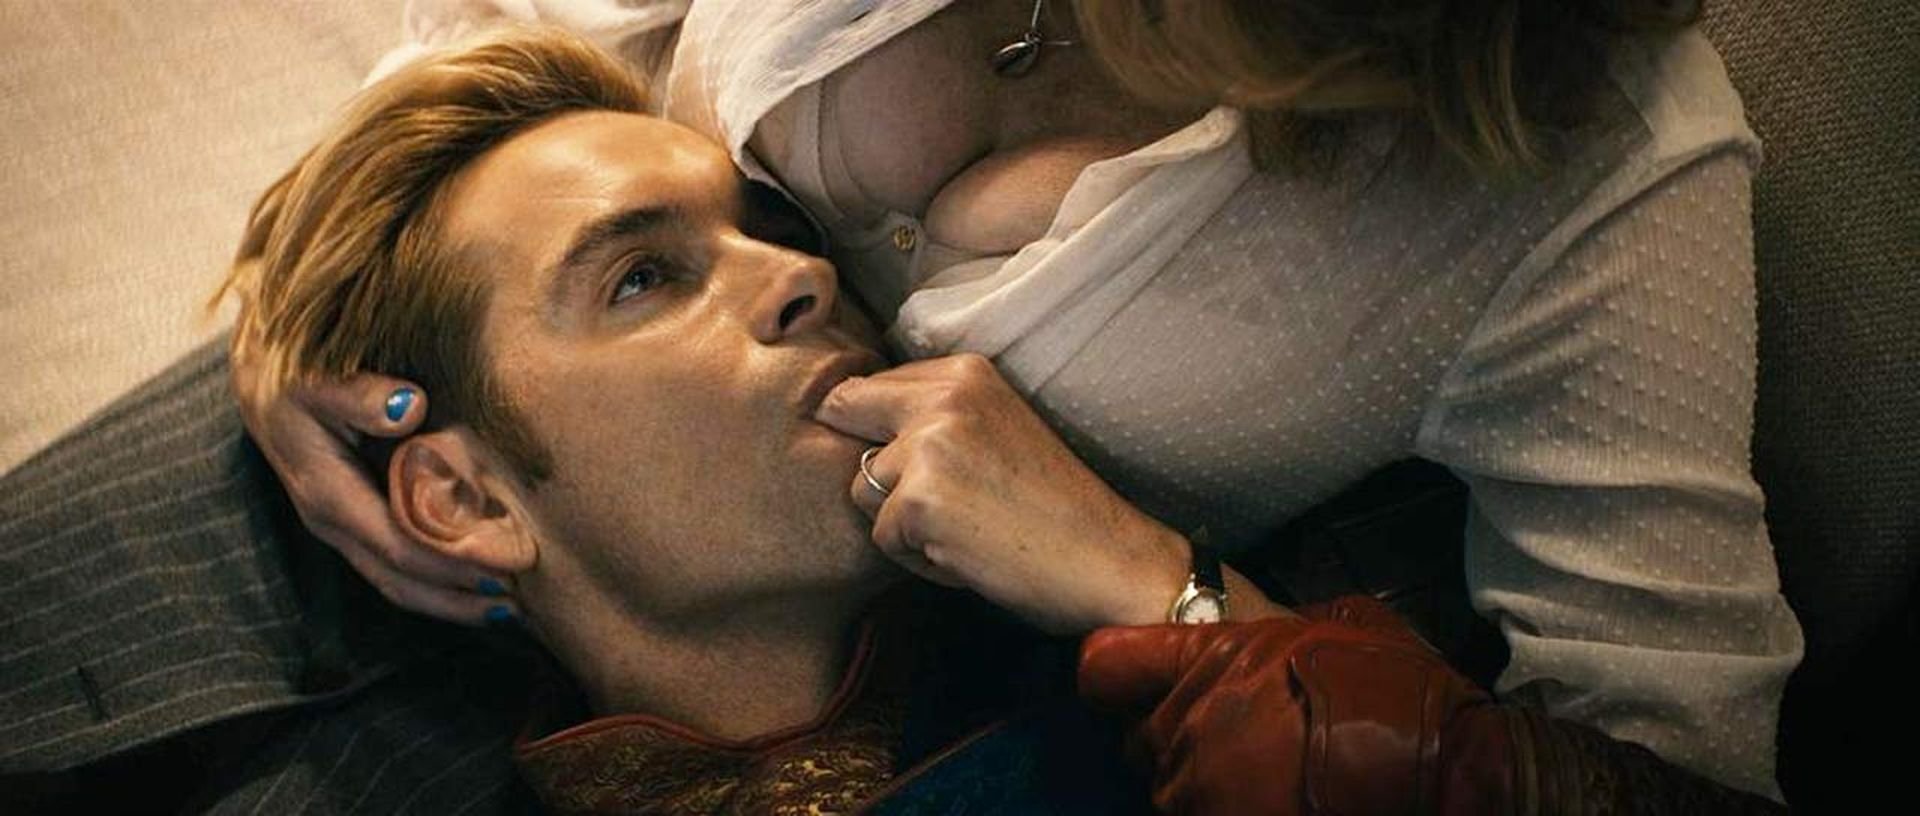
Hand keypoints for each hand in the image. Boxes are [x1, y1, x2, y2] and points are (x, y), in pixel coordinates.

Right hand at [229, 338, 514, 624]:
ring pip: (397, 583)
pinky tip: (477, 586)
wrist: (265, 386)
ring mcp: (342, 531)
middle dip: (457, 599)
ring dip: (451, 602)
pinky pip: (395, 568)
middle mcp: (335, 524)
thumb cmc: (295, 379)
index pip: (398, 544)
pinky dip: (438, 584)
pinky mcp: (354, 526)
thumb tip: (407, 405)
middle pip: (399, 580)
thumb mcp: (317, 379)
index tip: (504, 568)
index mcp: (329, 494)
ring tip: (507, 610)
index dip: (451, 562)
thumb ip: (360, 395)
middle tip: (518, 607)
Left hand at [813, 353, 1191, 632]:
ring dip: (900, 521)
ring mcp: (929, 445)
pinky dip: (918, 560)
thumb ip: (934, 413)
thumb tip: (844, 413)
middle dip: (874, 465)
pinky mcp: (920, 501)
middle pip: (844, 416)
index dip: (880, 433)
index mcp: (963, 371)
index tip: (925, 467)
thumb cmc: (1055, 507)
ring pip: (861, 487)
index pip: (867, 386)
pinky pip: (882, 539)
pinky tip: (969, 555)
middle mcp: (942, 396)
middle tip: (934, 501)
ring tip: (964, 528)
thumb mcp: (996, 428)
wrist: (1110, 559)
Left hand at [1078, 597, 1488, 815]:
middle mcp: (1193, 723)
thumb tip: (1270, 634)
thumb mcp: (1343, 625)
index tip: (1133, 684)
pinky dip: (1224, 808)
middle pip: (1136, 738)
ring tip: (1262, 779)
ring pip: (1166, 790)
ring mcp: (1204, 788)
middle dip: (1174, 738)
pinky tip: (1271, 799)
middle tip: (1230, 742)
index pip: (1107, 666)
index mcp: (1215, 658)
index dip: (1118, 674)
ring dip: (1200, 786)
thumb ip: (1283, 628)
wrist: (1457, 775)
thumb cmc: (1404, 697)